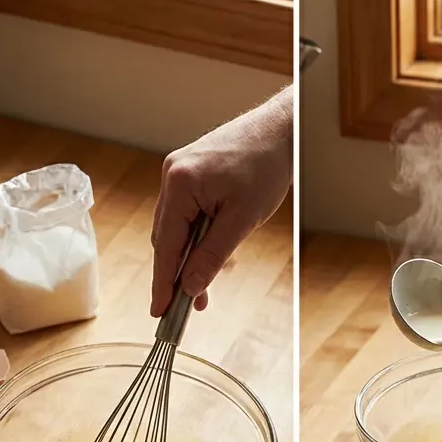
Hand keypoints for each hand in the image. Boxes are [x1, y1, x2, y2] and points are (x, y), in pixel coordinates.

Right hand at [150, 85, 293, 316]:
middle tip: (187, 308)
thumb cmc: (267, 167)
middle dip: (177, 274)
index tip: (159, 312)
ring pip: (177, 228)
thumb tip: (190, 287)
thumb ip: (213, 254)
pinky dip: (196, 237)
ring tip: (202, 290)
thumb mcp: (243, 219)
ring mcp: (180, 173)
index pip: (166, 245)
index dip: (162, 282)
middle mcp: (172, 176)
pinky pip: (187, 214)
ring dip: (189, 258)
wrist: (283, 129)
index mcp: (179, 185)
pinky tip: (208, 256)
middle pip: (167, 238)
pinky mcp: (192, 174)